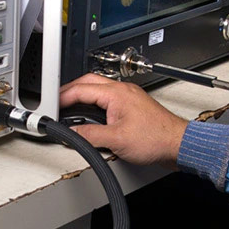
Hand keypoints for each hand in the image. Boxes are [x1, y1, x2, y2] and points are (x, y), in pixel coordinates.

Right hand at [57, 73, 189, 167]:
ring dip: (82, 97)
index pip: (81, 89)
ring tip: (70, 109)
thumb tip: (71, 134)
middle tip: (56, 103)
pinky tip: (91, 117)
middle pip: (88, 83)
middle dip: (69, 92)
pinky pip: (107, 100)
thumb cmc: (156, 139)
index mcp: (116, 93)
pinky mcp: (132, 107)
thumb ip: (89, 136)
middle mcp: (123, 91)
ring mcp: (128, 98)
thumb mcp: (116, 140)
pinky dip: (94, 105)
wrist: (178, 145)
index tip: (50, 105)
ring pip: (98, 90)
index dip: (62, 97)